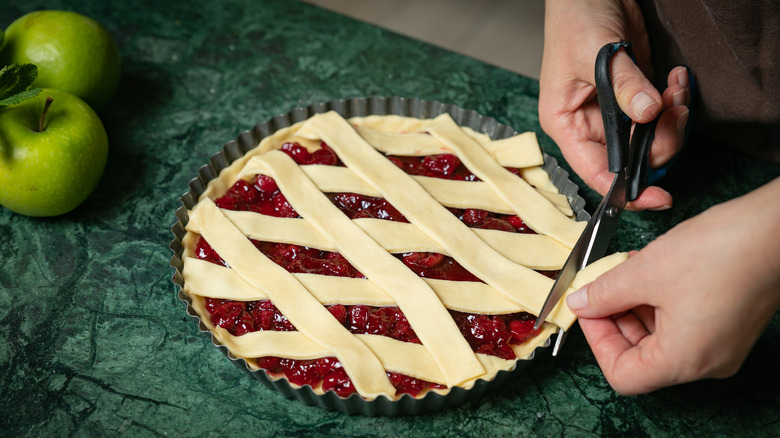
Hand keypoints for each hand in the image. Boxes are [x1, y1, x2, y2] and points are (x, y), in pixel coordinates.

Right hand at [539, 0, 691, 210]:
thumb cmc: (576, 19)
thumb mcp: (597, 54)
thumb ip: (624, 86)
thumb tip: (648, 115)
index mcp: (566, 124)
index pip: (595, 171)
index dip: (625, 190)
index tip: (656, 198)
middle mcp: (589, 126)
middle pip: (630, 159)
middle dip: (660, 142)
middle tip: (675, 112)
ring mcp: (613, 113)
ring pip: (650, 140)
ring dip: (672, 120)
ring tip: (677, 89)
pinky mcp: (634, 98)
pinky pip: (661, 117)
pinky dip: (676, 103)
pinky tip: (676, 80)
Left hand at [566, 178, 779, 393]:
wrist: (776, 229)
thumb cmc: (720, 252)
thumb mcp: (644, 272)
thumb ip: (604, 293)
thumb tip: (580, 303)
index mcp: (684, 361)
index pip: (623, 375)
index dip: (597, 341)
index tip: (586, 309)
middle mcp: (705, 362)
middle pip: (641, 357)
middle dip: (613, 319)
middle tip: (597, 287)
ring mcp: (720, 345)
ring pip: (660, 337)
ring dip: (633, 305)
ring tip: (621, 271)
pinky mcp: (728, 324)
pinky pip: (681, 323)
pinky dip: (658, 300)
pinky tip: (646, 270)